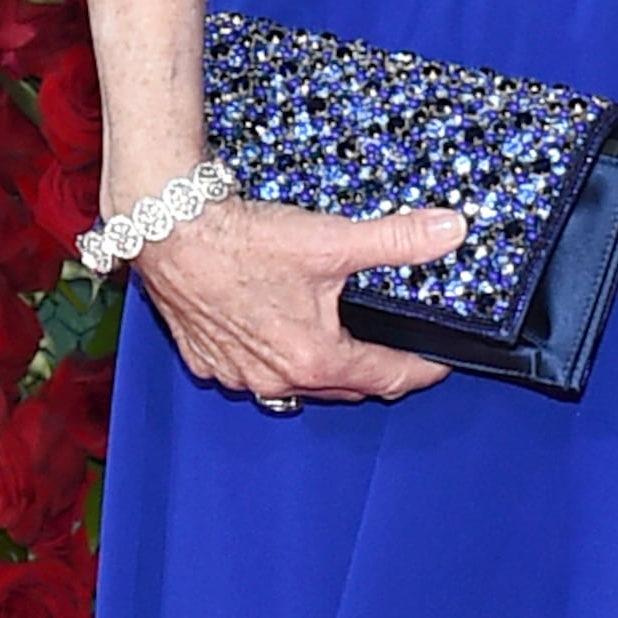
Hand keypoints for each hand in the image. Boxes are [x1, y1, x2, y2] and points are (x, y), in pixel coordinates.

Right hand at [132, 192, 465, 404]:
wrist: (168, 230)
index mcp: (314, 358)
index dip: (422, 369)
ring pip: (297, 383)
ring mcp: (237, 374)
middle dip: (375, 369)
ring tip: (341, 338)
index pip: (388, 378)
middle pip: (345, 387)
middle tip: (397, 347)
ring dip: (323, 367)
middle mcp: (275, 378)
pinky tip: (278, 330)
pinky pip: (253, 372)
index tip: (440, 362)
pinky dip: (273, 358)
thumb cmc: (241, 241)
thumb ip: (396, 240)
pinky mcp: (208, 361)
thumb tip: (449, 231)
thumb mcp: (331, 239)